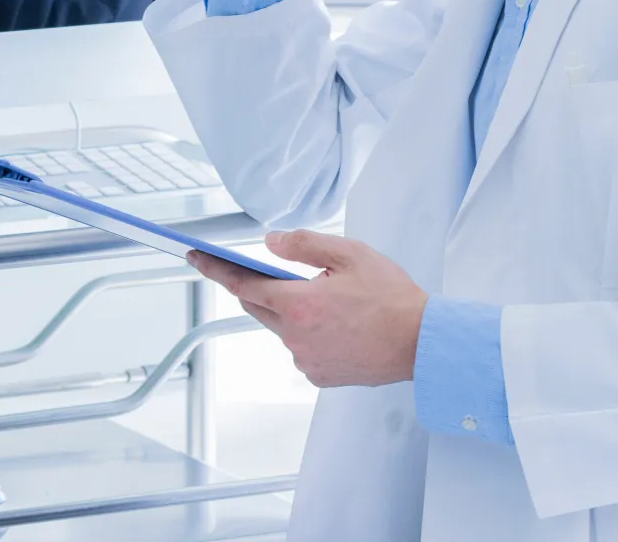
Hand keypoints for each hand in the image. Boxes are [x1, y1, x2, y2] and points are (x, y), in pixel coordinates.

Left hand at [188, 230, 426, 387]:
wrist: (422, 343)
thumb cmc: (392, 298)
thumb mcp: (349, 253)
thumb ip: (303, 244)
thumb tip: (270, 243)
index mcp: (299, 304)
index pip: (242, 284)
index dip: (215, 268)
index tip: (195, 256)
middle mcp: (295, 336)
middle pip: (258, 306)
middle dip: (260, 286)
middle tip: (282, 271)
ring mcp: (306, 359)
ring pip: (281, 327)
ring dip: (292, 310)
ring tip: (331, 300)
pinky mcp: (319, 375)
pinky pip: (301, 347)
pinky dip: (308, 332)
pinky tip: (338, 324)